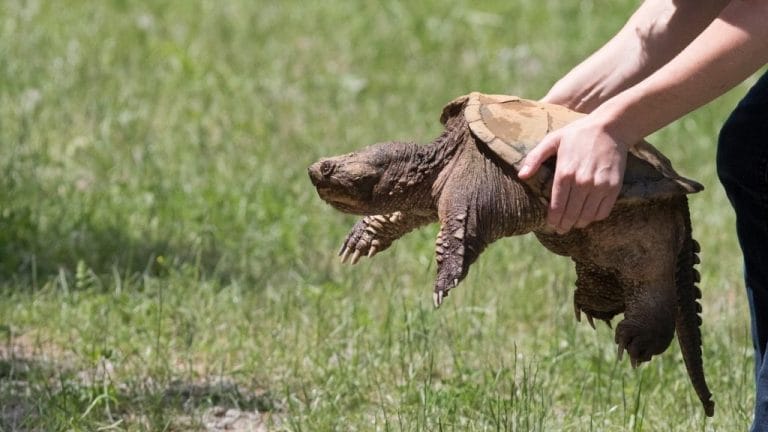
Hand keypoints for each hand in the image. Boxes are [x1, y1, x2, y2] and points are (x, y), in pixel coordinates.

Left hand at [517, 116, 629, 232]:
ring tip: (574, 223)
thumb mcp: (552, 140)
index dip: (553, 220)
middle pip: (571, 215)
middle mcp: (582, 182)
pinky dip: (595, 217)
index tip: (551, 225)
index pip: (557, 207)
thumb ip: (535, 157)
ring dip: (579, 223)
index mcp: (565, 173)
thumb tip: (521, 175)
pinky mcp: (614, 187)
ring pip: (587, 216)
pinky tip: (589, 214)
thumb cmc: (578, 134)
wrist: (611, 127)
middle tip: (560, 229)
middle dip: (564, 226)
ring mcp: (599, 186)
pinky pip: (603, 212)